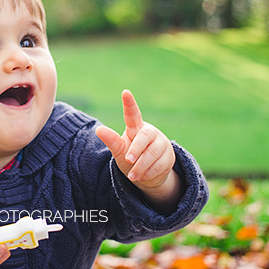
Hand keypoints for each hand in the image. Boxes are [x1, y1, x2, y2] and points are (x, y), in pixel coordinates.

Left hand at [95, 89, 181, 211]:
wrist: (148, 175)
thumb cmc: (130, 157)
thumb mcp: (119, 151)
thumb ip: (111, 141)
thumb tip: (99, 129)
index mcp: (135, 128)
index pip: (132, 114)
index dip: (129, 104)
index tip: (125, 92)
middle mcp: (150, 132)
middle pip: (144, 137)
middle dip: (136, 149)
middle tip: (128, 159)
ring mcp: (161, 143)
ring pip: (152, 154)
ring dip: (140, 167)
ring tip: (132, 176)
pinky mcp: (169, 156)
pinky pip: (160, 165)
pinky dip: (149, 173)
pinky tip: (143, 176)